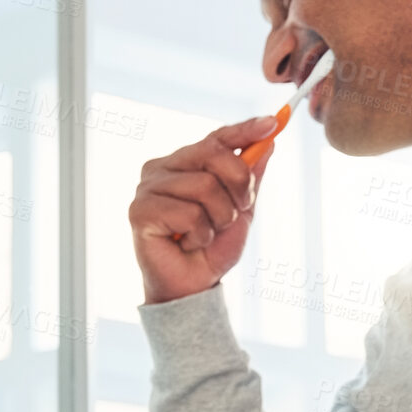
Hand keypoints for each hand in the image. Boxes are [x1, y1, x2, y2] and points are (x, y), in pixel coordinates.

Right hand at [129, 117, 278, 304]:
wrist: (194, 287)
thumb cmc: (212, 249)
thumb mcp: (241, 210)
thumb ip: (250, 176)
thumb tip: (268, 141)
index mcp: (184, 164)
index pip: (215, 138)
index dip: (244, 130)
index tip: (272, 124)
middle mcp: (162, 169)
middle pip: (213, 155)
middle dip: (238, 186)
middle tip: (236, 213)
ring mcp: (147, 188)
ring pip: (204, 187)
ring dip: (218, 219)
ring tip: (205, 235)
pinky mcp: (140, 211)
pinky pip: (188, 214)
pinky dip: (199, 235)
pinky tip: (187, 244)